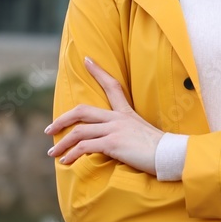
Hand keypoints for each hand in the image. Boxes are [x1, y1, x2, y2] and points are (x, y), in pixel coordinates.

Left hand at [45, 57, 163, 174]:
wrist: (170, 155)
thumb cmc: (160, 149)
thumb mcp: (142, 134)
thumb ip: (127, 133)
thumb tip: (115, 142)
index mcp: (126, 113)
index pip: (112, 85)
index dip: (98, 71)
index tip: (87, 60)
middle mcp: (118, 117)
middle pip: (83, 110)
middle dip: (62, 119)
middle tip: (49, 128)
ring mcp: (115, 129)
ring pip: (79, 131)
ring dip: (63, 143)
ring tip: (53, 153)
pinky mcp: (113, 143)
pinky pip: (85, 147)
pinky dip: (72, 154)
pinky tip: (66, 161)